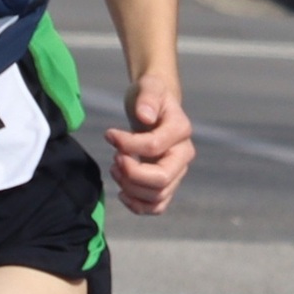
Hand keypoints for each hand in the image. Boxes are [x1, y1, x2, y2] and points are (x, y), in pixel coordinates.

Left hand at [104, 70, 192, 215]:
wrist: (154, 108)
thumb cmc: (150, 96)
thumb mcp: (148, 87)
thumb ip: (147, 98)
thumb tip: (145, 116)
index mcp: (181, 130)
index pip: (155, 146)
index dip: (128, 144)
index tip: (109, 134)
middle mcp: (183, 155)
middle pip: (162, 179)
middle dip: (132, 174)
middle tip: (114, 159)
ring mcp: (176, 172)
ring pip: (157, 196)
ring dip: (130, 187)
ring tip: (115, 168)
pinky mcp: (166, 184)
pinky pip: (157, 206)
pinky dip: (138, 205)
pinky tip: (122, 191)